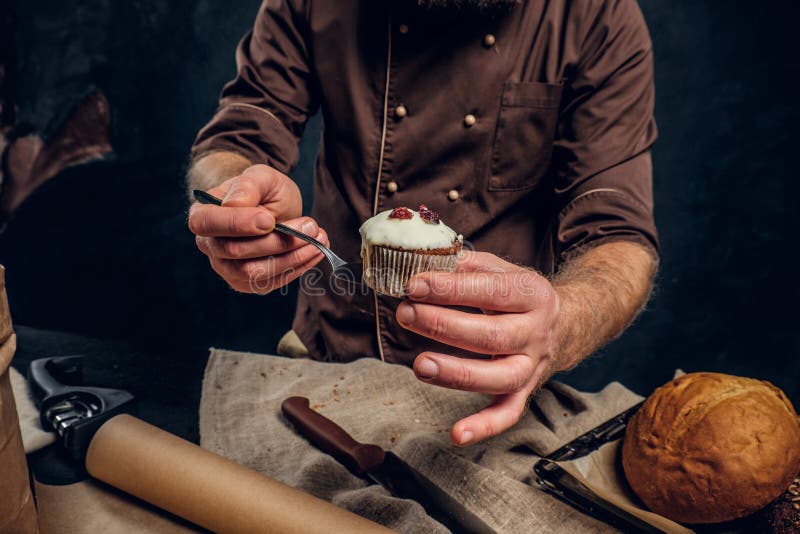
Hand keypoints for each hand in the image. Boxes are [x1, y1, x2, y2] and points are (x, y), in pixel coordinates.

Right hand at [188, 164, 328, 293]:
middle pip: (235, 251)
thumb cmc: (263, 190)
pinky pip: (270, 283)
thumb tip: (236, 204)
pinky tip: (315, 251)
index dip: (238, 224)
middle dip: (276, 240)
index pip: (208, 223)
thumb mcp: (261, 177)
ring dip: (291, 257)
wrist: (273, 207)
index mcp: (203, 214)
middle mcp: (210, 245)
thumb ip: (248, 185)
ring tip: (319, 238)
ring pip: (254, 272)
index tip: (270, 220)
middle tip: (311, 225)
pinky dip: (297, 268)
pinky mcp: (247, 283)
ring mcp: (227, 268)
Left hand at [395, 251, 561, 445]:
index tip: (415, 285)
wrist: (565, 324)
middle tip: (406, 314)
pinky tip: (456, 434)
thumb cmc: (517, 294)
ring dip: (457, 374)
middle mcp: (535, 332)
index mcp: (532, 293)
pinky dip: (484, 427)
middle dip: (444, 326)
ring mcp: (531, 365)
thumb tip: (421, 262)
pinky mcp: (524, 391)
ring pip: (499, 376)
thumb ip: (464, 265)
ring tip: (420, 366)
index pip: (490, 291)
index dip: (451, 289)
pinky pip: (507, 413)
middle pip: (492, 335)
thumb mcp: (500, 268)